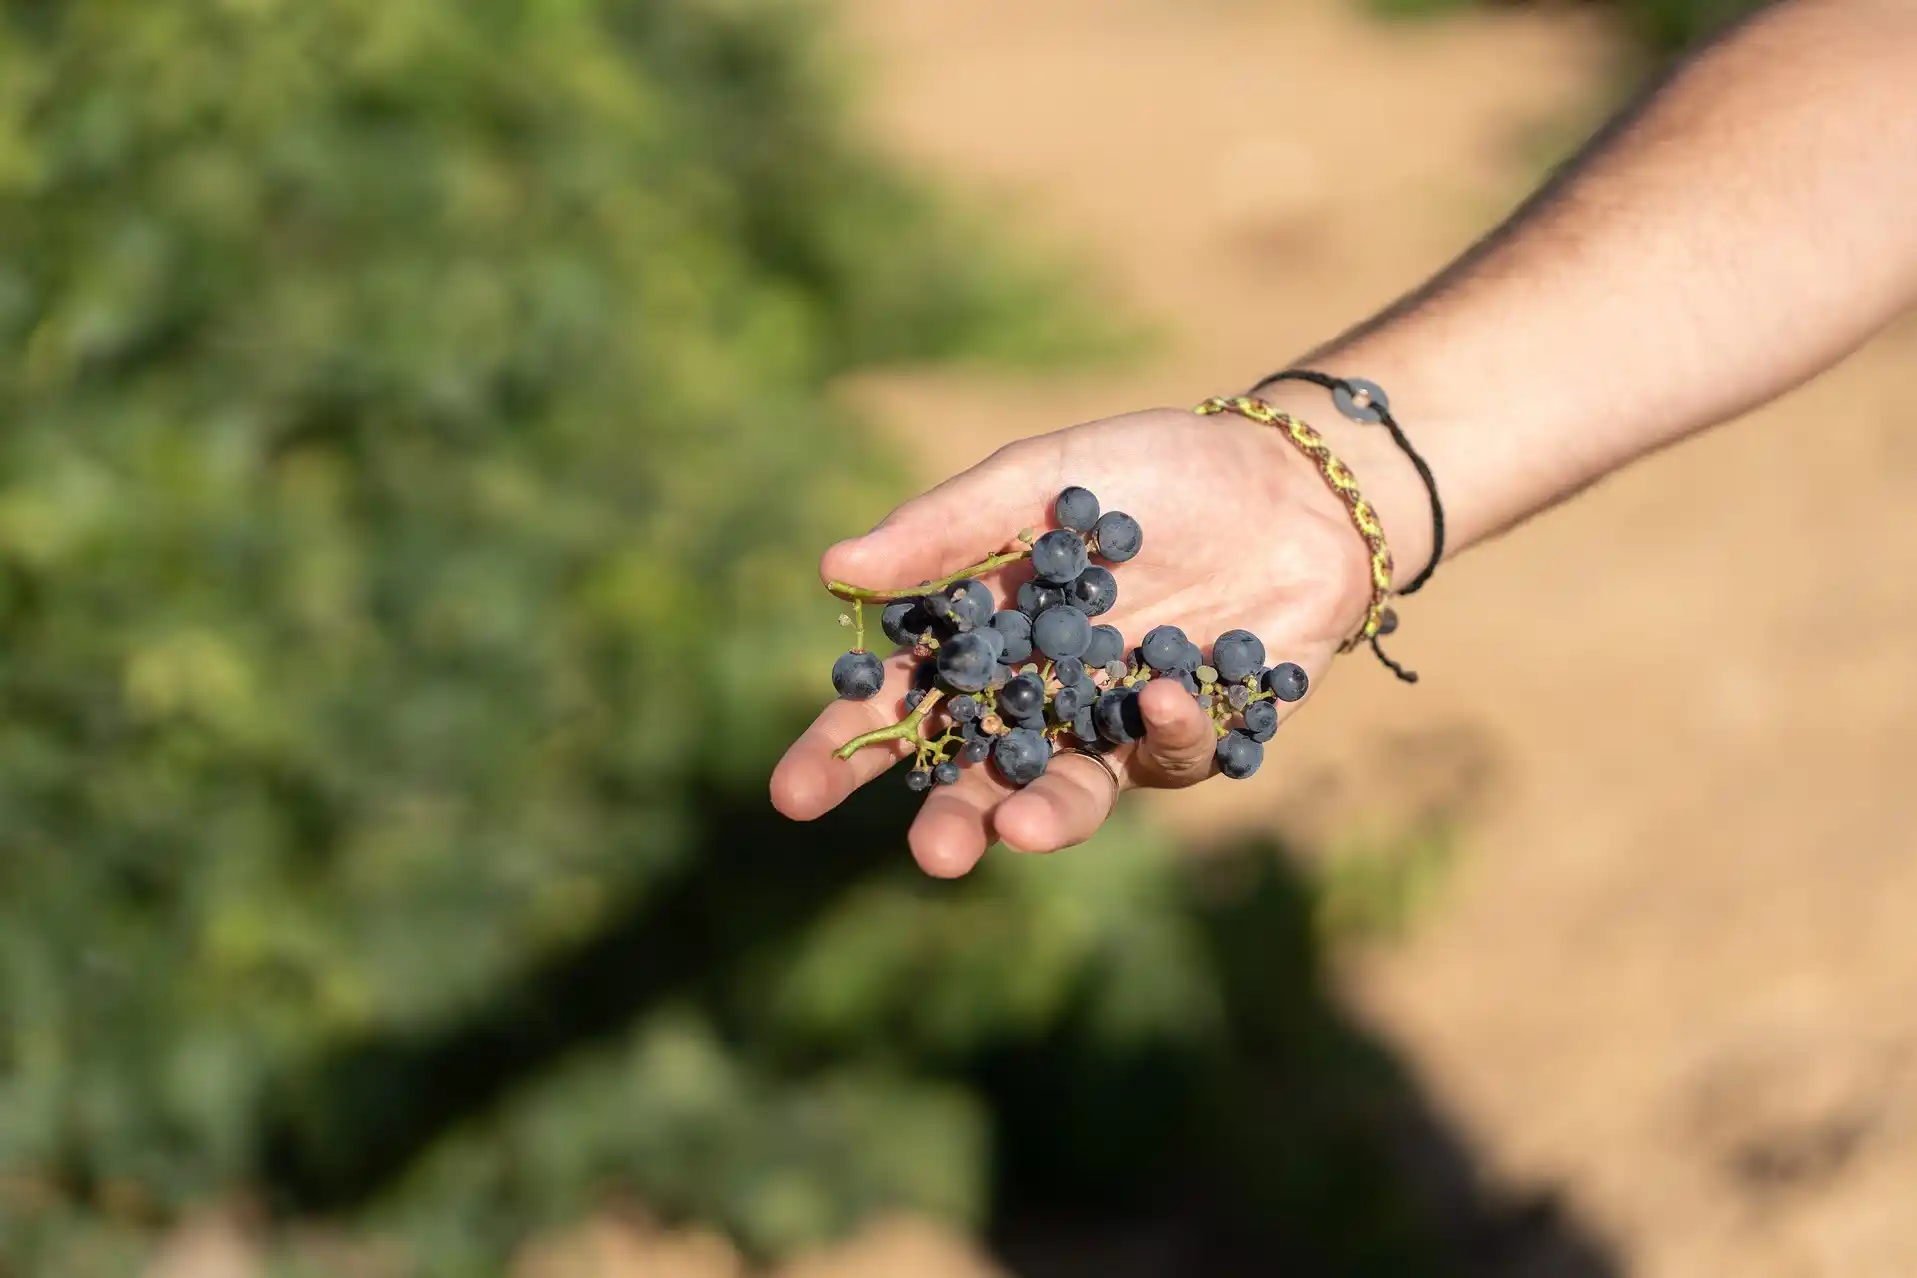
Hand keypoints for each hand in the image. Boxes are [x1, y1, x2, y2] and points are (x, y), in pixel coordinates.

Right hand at [770, 405, 1382, 876]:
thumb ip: (947, 526)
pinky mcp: (1191, 737)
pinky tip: (1160, 691)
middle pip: (974, 773)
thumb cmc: (1155, 470)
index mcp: (983, 635)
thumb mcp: (1043, 477)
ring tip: (1019, 832)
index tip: (792, 796)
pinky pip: (1167, 755)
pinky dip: (1163, 731)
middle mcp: (1038, 693)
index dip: (844, 748)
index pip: (897, 702)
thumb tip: (833, 566)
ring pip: (1064, 794)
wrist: (1294, 484)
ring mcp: (1114, 725)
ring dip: (1042, 819)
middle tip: (931, 855)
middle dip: (948, 818)